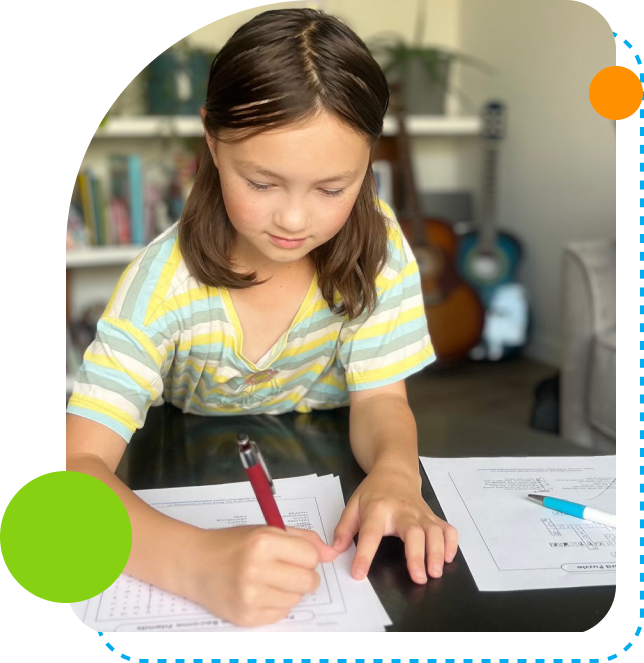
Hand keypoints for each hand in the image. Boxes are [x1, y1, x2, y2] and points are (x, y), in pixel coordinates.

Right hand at [183, 525, 337, 626]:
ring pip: (297, 599)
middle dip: (304, 575)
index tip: (296, 555)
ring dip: (290, 590)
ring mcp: (250, 596)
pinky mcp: (246, 617)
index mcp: (263, 542)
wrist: (195, 564)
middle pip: (308, 581)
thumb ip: (302, 539)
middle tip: (287, 569)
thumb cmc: (233, 544)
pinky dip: (276, 604)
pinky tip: (260, 592)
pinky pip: (281, 614)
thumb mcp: (266, 530)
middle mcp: (256, 570)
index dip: (308, 556)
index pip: (310, 556)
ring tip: (270, 580)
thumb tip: (331, 553)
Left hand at [332, 467, 457, 582]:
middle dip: (418, 555)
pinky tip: (448, 557)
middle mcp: (402, 511)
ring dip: (437, 552)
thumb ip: (344, 528)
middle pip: (413, 532)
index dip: (364, 554)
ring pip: (434, 531)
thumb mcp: (353, 505)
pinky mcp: (432, 516)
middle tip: (419, 578)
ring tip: (435, 572)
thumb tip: (335, 550)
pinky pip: (447, 528)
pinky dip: (451, 543)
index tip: (359, 573)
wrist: (395, 471)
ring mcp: (420, 513)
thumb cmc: (373, 492)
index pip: (370, 533)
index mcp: (377, 509)